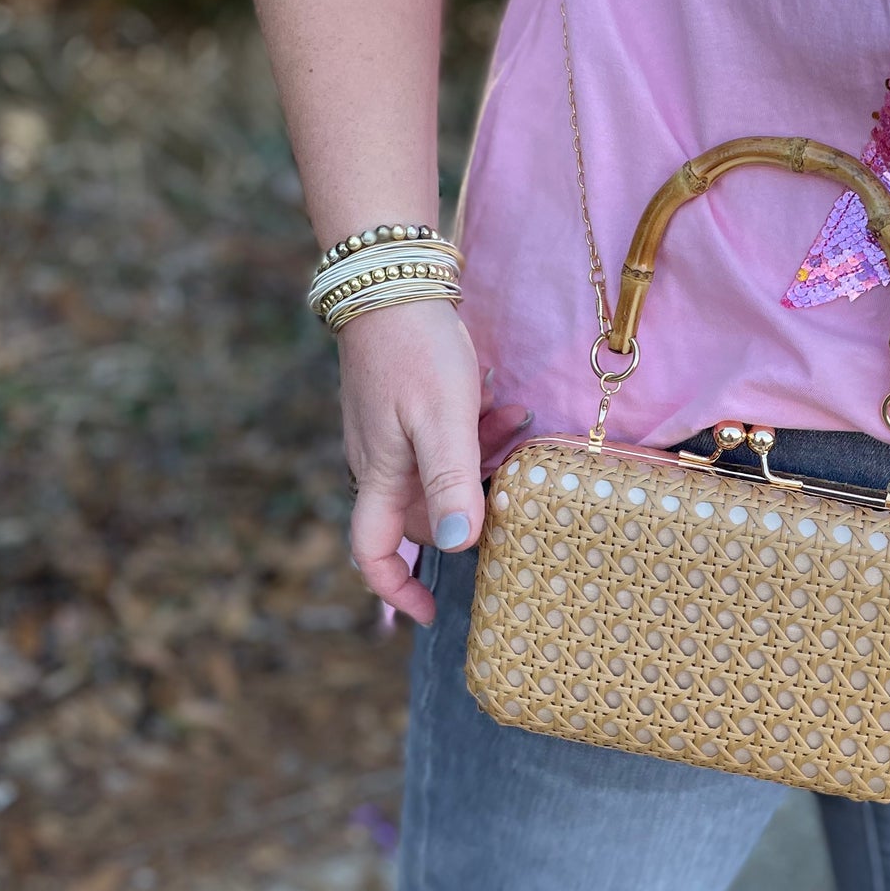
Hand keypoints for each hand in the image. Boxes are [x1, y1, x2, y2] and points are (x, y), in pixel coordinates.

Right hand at [338, 303, 530, 624]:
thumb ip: (451, 482)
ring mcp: (390, 434)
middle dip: (473, 506)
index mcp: (380, 475)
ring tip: (517, 425)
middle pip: (426, 514)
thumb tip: (460, 548)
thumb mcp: (443, 419)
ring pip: (443, 473)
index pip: (373, 552)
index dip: (398, 590)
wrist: (390, 278)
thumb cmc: (415, 350)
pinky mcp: (404, 408)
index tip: (430, 612)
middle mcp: (379, 462)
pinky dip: (475, 433)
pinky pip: (444, 439)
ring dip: (483, 460)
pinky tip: (505, 407)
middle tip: (516, 483)